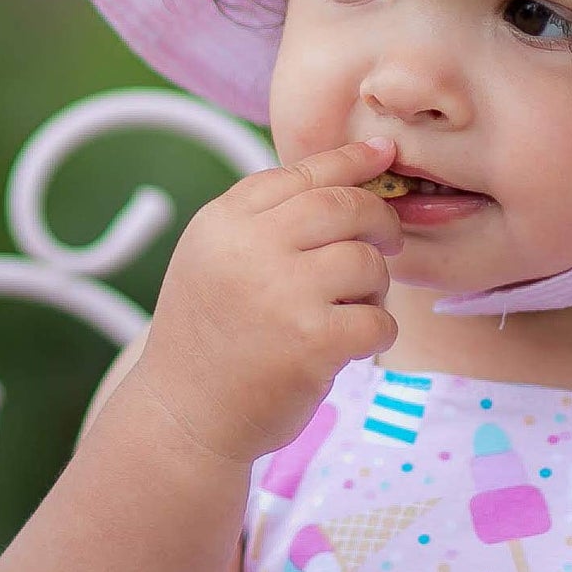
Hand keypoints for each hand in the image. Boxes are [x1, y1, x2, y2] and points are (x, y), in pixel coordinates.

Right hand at [133, 137, 402, 464]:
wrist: (183, 419)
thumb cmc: (212, 334)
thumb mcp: (214, 257)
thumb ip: (265, 216)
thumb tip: (347, 169)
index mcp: (224, 222)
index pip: (300, 173)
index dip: (350, 160)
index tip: (384, 151)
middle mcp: (250, 249)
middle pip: (343, 206)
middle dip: (378, 219)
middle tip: (388, 239)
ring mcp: (283, 294)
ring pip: (367, 261)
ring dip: (374, 284)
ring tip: (351, 305)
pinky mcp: (314, 341)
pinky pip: (378, 318)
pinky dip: (378, 330)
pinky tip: (354, 343)